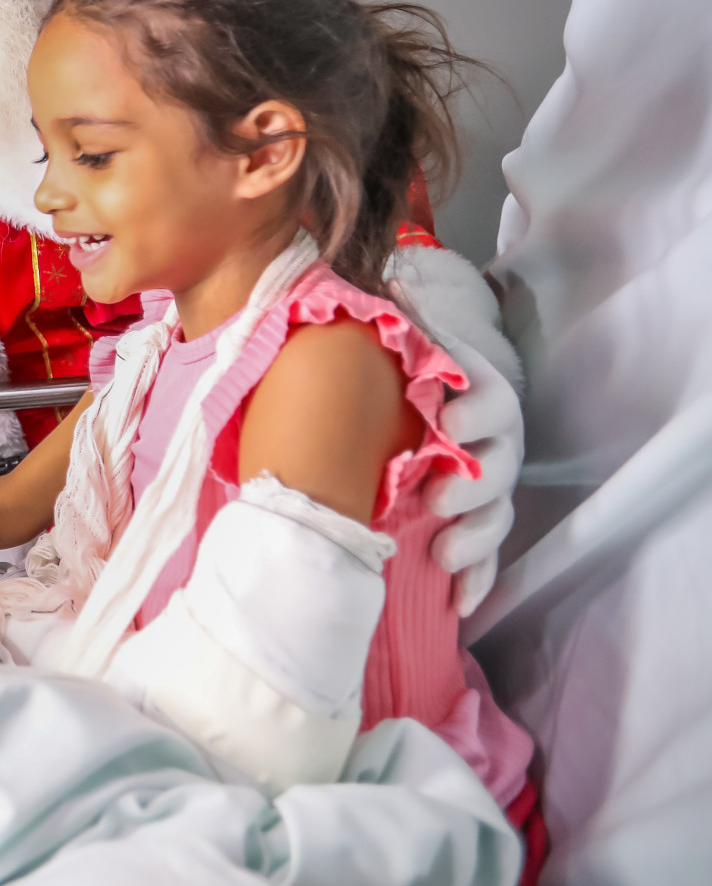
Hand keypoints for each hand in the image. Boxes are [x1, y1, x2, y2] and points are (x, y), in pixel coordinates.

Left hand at [425, 331, 523, 614]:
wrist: (409, 404)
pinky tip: (459, 603)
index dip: (476, 414)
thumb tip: (384, 282)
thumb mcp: (401, 343)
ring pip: (496, 518)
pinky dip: (476, 582)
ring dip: (475, 540)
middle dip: (473, 487)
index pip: (493, 401)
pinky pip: (486, 560)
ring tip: (441, 554)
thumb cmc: (403, 373)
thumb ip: (398, 320)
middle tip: (436, 499)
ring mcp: (487, 490)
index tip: (448, 425)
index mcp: (478, 395)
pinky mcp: (474, 529)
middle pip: (500, 468)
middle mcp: (492, 444)